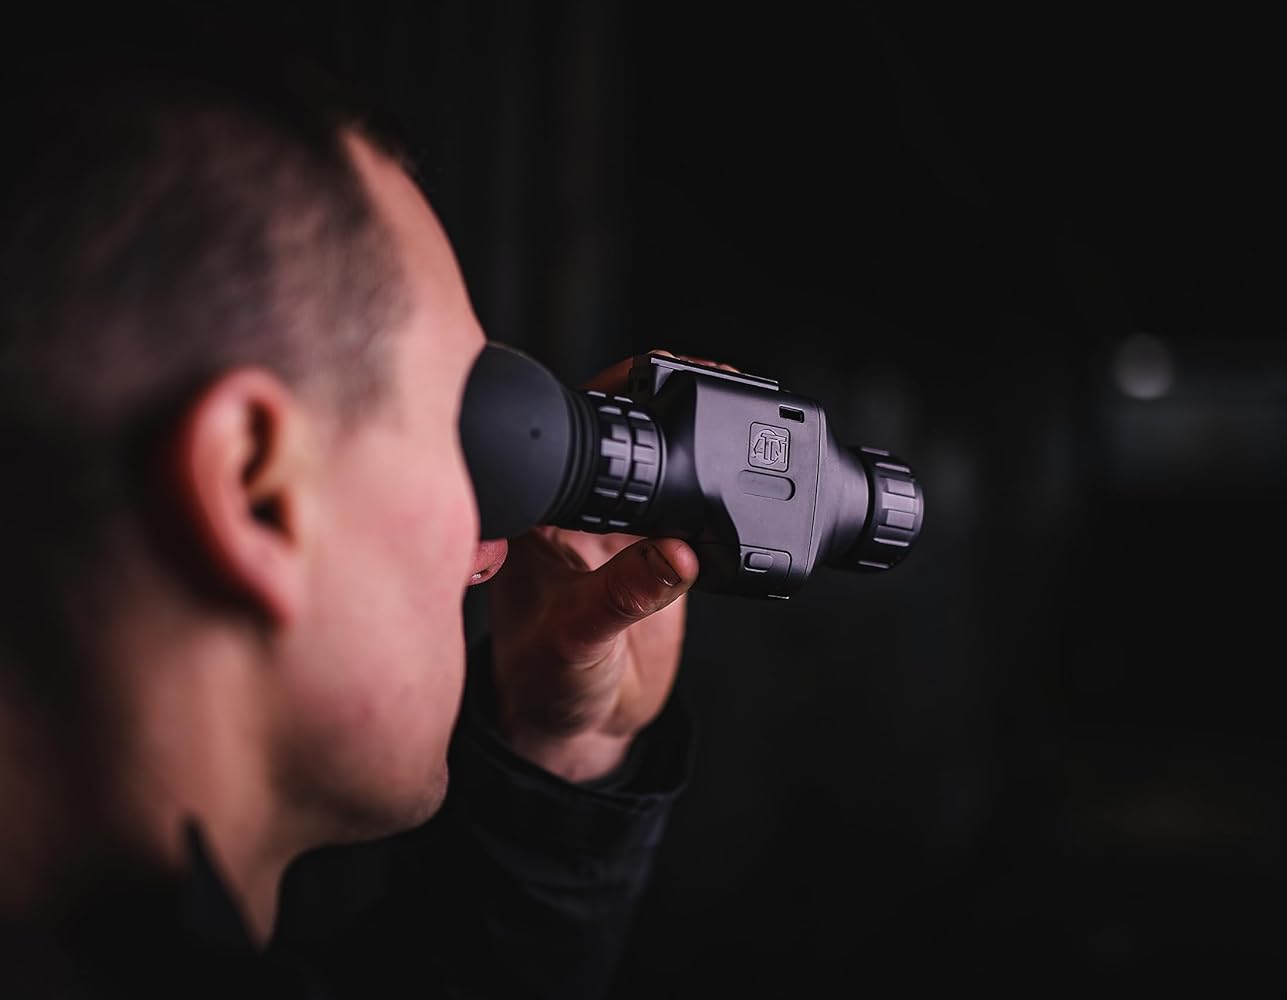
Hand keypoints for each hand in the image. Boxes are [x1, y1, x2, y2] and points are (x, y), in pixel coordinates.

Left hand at [485, 351, 733, 782]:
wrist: (579, 732)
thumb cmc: (546, 683)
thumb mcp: (579, 638)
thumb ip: (625, 595)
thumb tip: (677, 555)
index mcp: (542, 517)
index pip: (579, 434)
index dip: (616, 393)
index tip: (659, 371)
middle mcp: (580, 514)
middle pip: (628, 436)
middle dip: (670, 405)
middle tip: (720, 388)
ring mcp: (623, 534)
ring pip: (665, 472)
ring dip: (700, 452)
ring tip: (741, 433)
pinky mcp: (660, 559)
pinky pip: (694, 518)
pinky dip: (720, 503)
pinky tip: (744, 499)